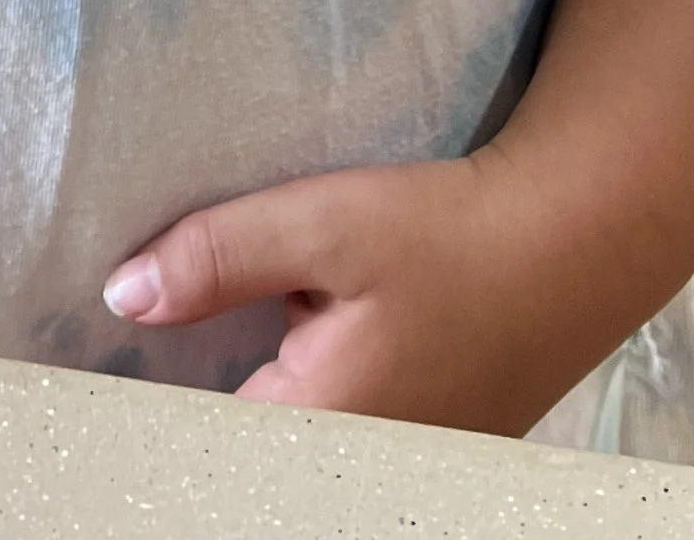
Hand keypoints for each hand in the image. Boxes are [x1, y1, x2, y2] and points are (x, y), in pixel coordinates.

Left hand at [102, 152, 592, 428]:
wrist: (575, 244)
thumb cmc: (454, 234)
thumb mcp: (325, 223)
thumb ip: (218, 258)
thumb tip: (126, 295)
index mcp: (315, 428)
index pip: (193, 436)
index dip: (152, 387)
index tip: (119, 335)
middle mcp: (350, 469)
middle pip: (235, 446)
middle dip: (198, 393)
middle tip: (169, 312)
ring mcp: (392, 470)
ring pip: (282, 443)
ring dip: (250, 396)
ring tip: (232, 325)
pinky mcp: (418, 454)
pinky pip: (328, 437)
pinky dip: (300, 396)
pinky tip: (296, 342)